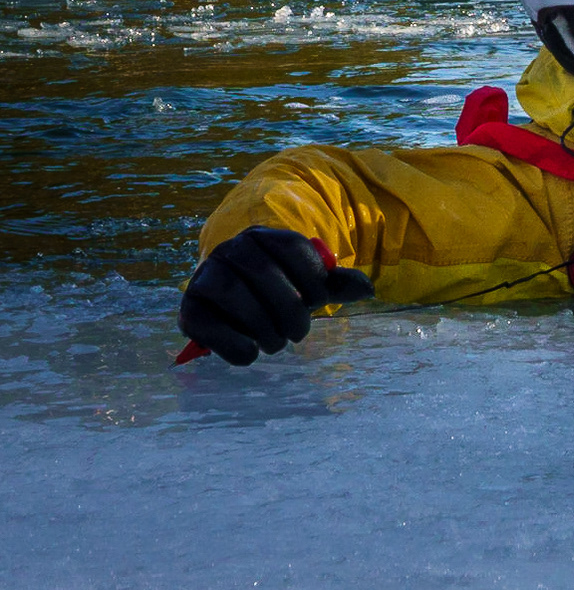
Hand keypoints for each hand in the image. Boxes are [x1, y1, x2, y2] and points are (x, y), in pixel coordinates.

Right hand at [179, 227, 373, 365]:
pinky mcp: (189, 308)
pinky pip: (203, 323)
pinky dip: (230, 342)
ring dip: (261, 325)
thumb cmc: (279, 288)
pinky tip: (251, 353)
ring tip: (276, 344)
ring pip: (232, 293)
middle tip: (298, 333)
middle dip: (289, 309)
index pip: (292, 247)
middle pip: (263, 273)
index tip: (319, 302)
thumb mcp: (308, 282)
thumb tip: (368, 290)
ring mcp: (206, 276)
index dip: (312, 279)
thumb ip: (336, 283)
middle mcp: (231, 249)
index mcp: (265, 236)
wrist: (233, 298)